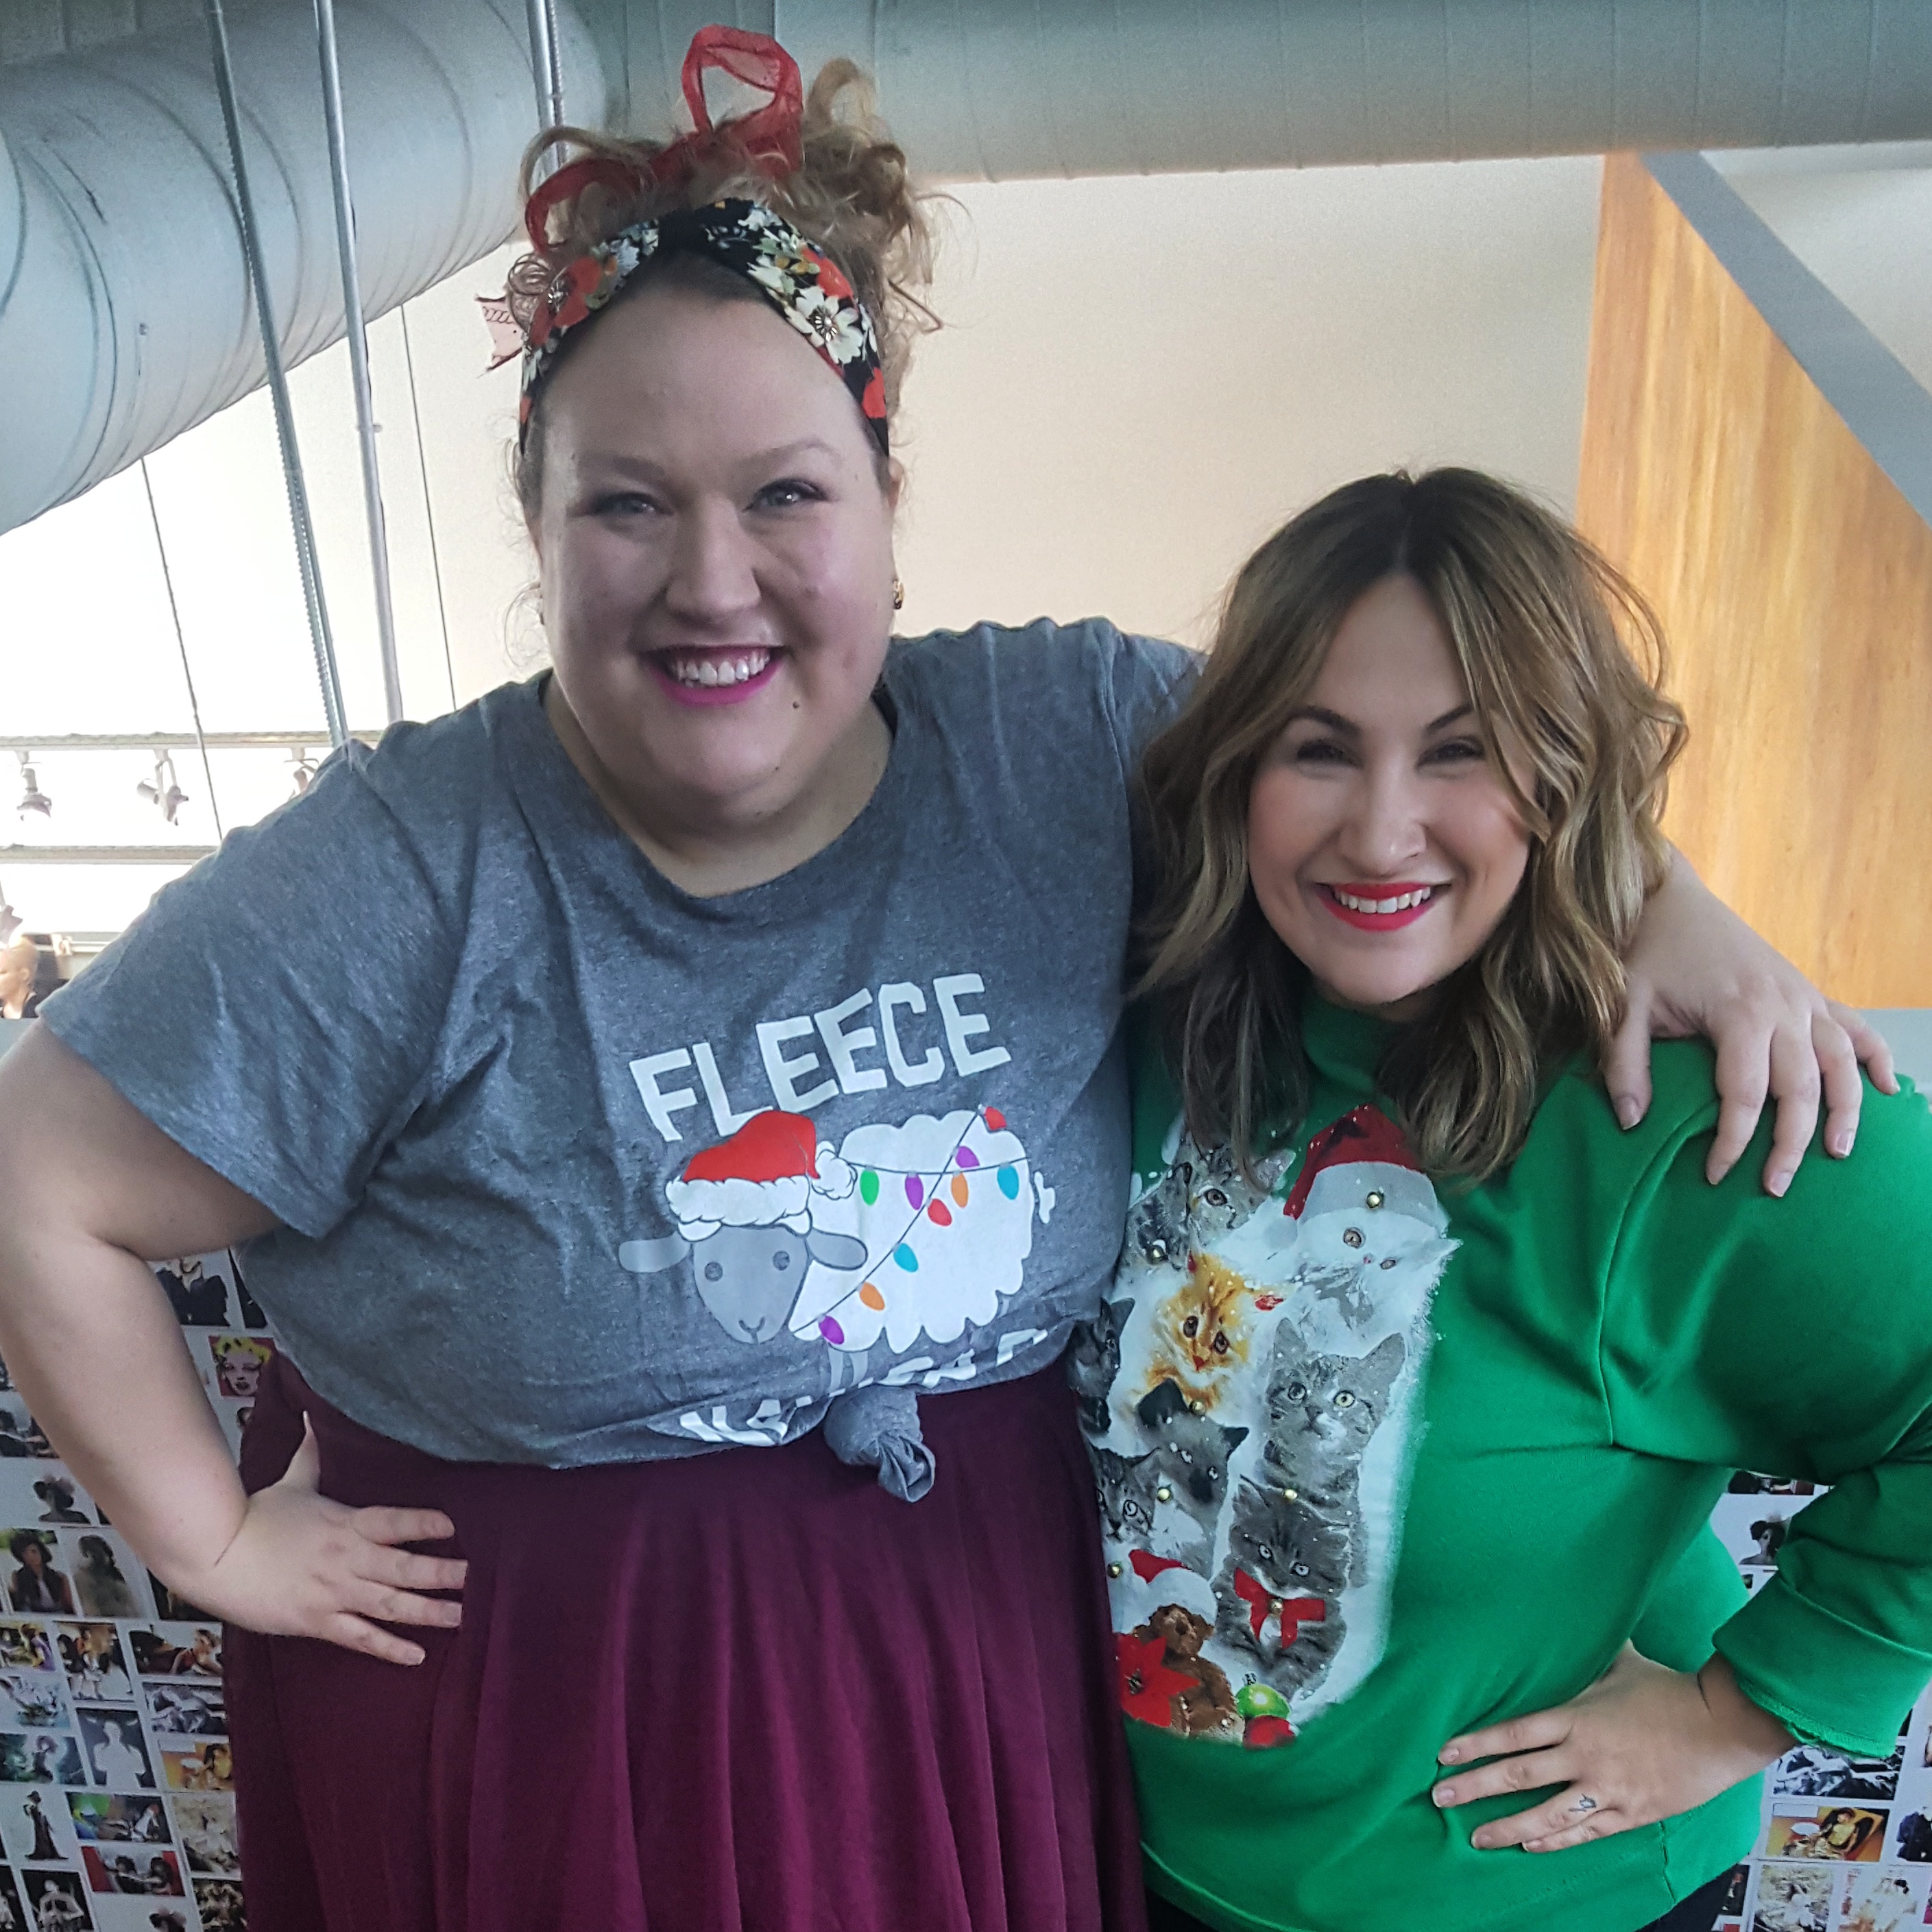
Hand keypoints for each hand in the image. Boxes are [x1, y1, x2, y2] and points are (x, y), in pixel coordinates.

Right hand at [164, 1418, 466, 1665]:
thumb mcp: (291, 1482)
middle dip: (441, 1572)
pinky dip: (389, 1648)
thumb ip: (311, 1453)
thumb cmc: (254, 1519)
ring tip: (462, 1616)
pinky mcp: (317, 1622)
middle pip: (403, 1567)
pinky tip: (418, 1656)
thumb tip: (313, 1413)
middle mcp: (346, 1559)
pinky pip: (360, 1638)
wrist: (215, 1558)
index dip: (424, 1523)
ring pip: (390, 1605)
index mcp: (346, 1523)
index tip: (453, 1526)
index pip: (394, 1521)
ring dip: (428, 1611)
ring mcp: (334, 1593)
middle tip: (473, 1576)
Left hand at [1431, 1649, 1792, 1852]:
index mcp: (1576, 1717)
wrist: (1720, 1726)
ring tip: (1476, 1837)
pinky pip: (1585, 1832)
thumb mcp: (1620, 1663)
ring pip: (1547, 1816)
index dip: (1475, 1745)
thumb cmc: (1668, 1689)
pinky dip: (1555, 1841)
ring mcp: (1608, 1789)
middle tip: (1439, 1797)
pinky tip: (1530, 1844)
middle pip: (1518, 1776)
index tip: (1443, 1755)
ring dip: (1507, 1827)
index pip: (1512, 1733)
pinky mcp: (1632, 1814)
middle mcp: (1584, 1756)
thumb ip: (1587, 1654)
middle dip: (1474, 1787)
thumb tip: (1569, 1620)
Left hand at [1608, 853, 1897, 1194]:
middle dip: (1792, 1143)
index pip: (1745, 1095)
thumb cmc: (1646, 954)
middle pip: (1801, 1087)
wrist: (1669, 898)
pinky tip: (1889, 1089)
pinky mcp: (1809, 990)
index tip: (1715, 1175)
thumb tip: (1629, 1122)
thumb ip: (1624, 1064)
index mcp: (1739, 1012)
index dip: (1733, 1142)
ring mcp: (1803, 997)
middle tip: (1775, 1187)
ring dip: (1846, 1109)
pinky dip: (1876, 1056)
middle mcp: (1783, 1006)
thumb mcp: (1622, 1005)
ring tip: (1838, 1153)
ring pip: (1841, 1061)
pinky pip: (1855, 1026)